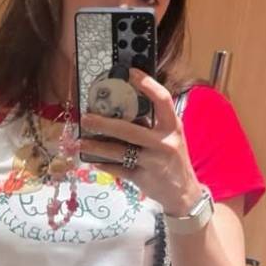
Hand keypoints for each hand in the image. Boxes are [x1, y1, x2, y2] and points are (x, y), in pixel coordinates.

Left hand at [82, 70, 200, 213]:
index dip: (147, 84)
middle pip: (130, 130)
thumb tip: (122, 107)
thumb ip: (152, 124)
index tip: (129, 72)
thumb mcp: (170, 138)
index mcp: (173, 126)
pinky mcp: (143, 179)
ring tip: (81, 142)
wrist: (184, 193)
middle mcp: (164, 142)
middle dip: (104, 124)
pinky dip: (103, 165)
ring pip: (119, 152)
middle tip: (86, 117)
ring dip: (97, 147)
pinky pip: (118, 170)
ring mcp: (153, 162)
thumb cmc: (172, 159)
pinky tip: (92, 161)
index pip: (162, 99)